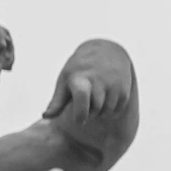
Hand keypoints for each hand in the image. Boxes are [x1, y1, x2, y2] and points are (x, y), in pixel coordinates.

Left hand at [42, 38, 137, 153]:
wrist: (107, 51)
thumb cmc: (79, 69)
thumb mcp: (65, 80)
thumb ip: (56, 101)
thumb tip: (45, 117)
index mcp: (80, 78)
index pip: (82, 97)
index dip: (80, 113)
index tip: (78, 120)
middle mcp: (98, 80)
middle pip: (94, 111)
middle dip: (88, 113)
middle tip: (85, 101)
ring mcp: (113, 85)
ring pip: (105, 113)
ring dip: (99, 113)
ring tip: (95, 98)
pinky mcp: (124, 91)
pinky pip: (115, 112)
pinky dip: (110, 111)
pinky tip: (106, 97)